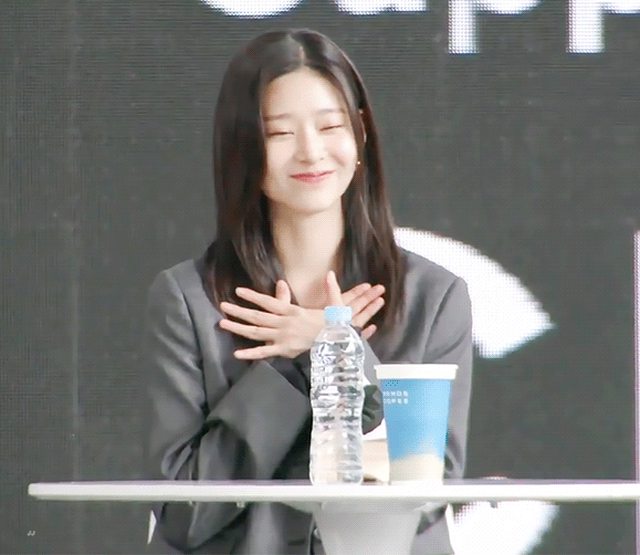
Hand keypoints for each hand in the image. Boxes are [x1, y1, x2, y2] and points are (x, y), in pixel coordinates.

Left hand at [218, 271, 384, 359]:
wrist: (340, 346)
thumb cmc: (336, 326)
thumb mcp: (334, 305)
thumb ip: (330, 289)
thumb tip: (330, 273)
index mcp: (294, 311)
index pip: (269, 302)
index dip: (253, 296)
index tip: (238, 291)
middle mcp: (285, 324)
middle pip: (257, 317)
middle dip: (239, 311)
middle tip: (222, 306)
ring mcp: (283, 338)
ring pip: (257, 333)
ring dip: (239, 328)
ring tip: (222, 324)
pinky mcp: (284, 351)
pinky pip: (265, 352)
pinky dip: (250, 354)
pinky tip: (237, 353)